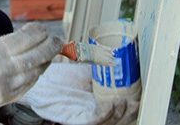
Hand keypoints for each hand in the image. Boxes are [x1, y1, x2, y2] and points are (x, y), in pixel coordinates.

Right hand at [0, 23, 62, 117]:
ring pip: (36, 71)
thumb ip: (7, 42)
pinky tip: (40, 66)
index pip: (26, 39)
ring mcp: (8, 84)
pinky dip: (37, 73)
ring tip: (50, 52)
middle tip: (58, 39)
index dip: (38, 32)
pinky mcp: (10, 96)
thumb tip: (30, 37)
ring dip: (46, 60)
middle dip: (51, 46)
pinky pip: (30, 83)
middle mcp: (3, 68)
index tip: (43, 28)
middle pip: (36, 55)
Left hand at [17, 63, 139, 124]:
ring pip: (108, 122)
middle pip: (117, 120)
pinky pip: (93, 120)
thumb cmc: (58, 78)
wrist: (39, 79)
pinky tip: (110, 104)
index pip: (117, 111)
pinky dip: (104, 113)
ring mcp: (84, 116)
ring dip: (119, 113)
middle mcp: (92, 113)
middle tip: (135, 104)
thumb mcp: (84, 73)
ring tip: (123, 102)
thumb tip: (114, 59)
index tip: (139, 100)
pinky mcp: (75, 119)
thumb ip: (100, 71)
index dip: (130, 109)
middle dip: (129, 114)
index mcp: (96, 104)